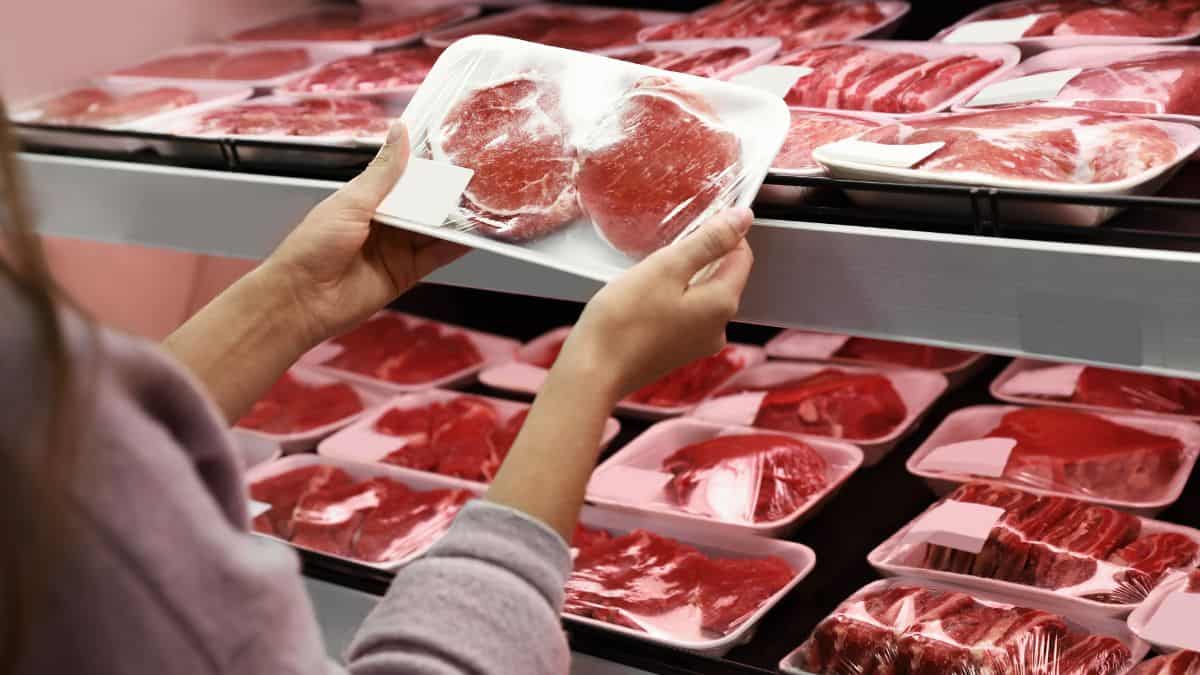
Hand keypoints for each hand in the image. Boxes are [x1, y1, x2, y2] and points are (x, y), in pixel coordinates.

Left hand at [261, 122, 468, 346]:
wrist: (303, 299)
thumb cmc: (314, 246)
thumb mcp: (351, 201)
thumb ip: (384, 172)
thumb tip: (399, 131)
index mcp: (367, 198)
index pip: (404, 176)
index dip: (427, 166)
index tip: (454, 149)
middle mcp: (385, 221)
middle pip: (424, 203)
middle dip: (447, 192)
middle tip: (478, 176)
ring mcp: (398, 247)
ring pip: (434, 228)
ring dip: (456, 218)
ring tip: (485, 202)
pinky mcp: (408, 272)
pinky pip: (438, 255)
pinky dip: (457, 245)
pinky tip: (475, 233)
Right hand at [557, 207, 754, 402]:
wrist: (592, 372)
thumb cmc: (623, 319)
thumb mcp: (666, 267)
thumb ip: (708, 241)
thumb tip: (743, 218)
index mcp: (722, 305)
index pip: (742, 257)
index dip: (725, 233)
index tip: (696, 222)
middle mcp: (718, 329)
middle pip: (722, 278)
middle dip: (700, 257)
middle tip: (664, 249)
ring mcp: (698, 345)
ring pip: (701, 296)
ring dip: (683, 278)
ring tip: (650, 273)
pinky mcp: (677, 353)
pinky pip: (685, 315)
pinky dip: (672, 299)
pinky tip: (645, 298)